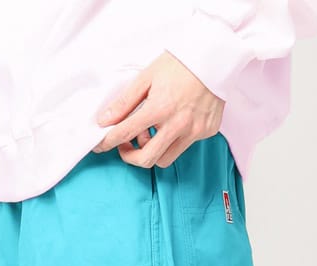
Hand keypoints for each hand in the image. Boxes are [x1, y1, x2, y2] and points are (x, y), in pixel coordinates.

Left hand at [94, 52, 223, 168]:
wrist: (216, 55)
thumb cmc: (180, 63)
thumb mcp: (147, 77)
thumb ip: (124, 102)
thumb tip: (104, 121)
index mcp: (160, 108)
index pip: (125, 134)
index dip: (108, 142)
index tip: (100, 145)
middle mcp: (178, 124)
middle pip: (146, 159)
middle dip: (131, 156)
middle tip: (126, 145)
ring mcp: (195, 130)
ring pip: (165, 158)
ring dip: (152, 150)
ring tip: (151, 131)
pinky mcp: (207, 131)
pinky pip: (184, 146)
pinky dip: (172, 140)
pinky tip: (172, 122)